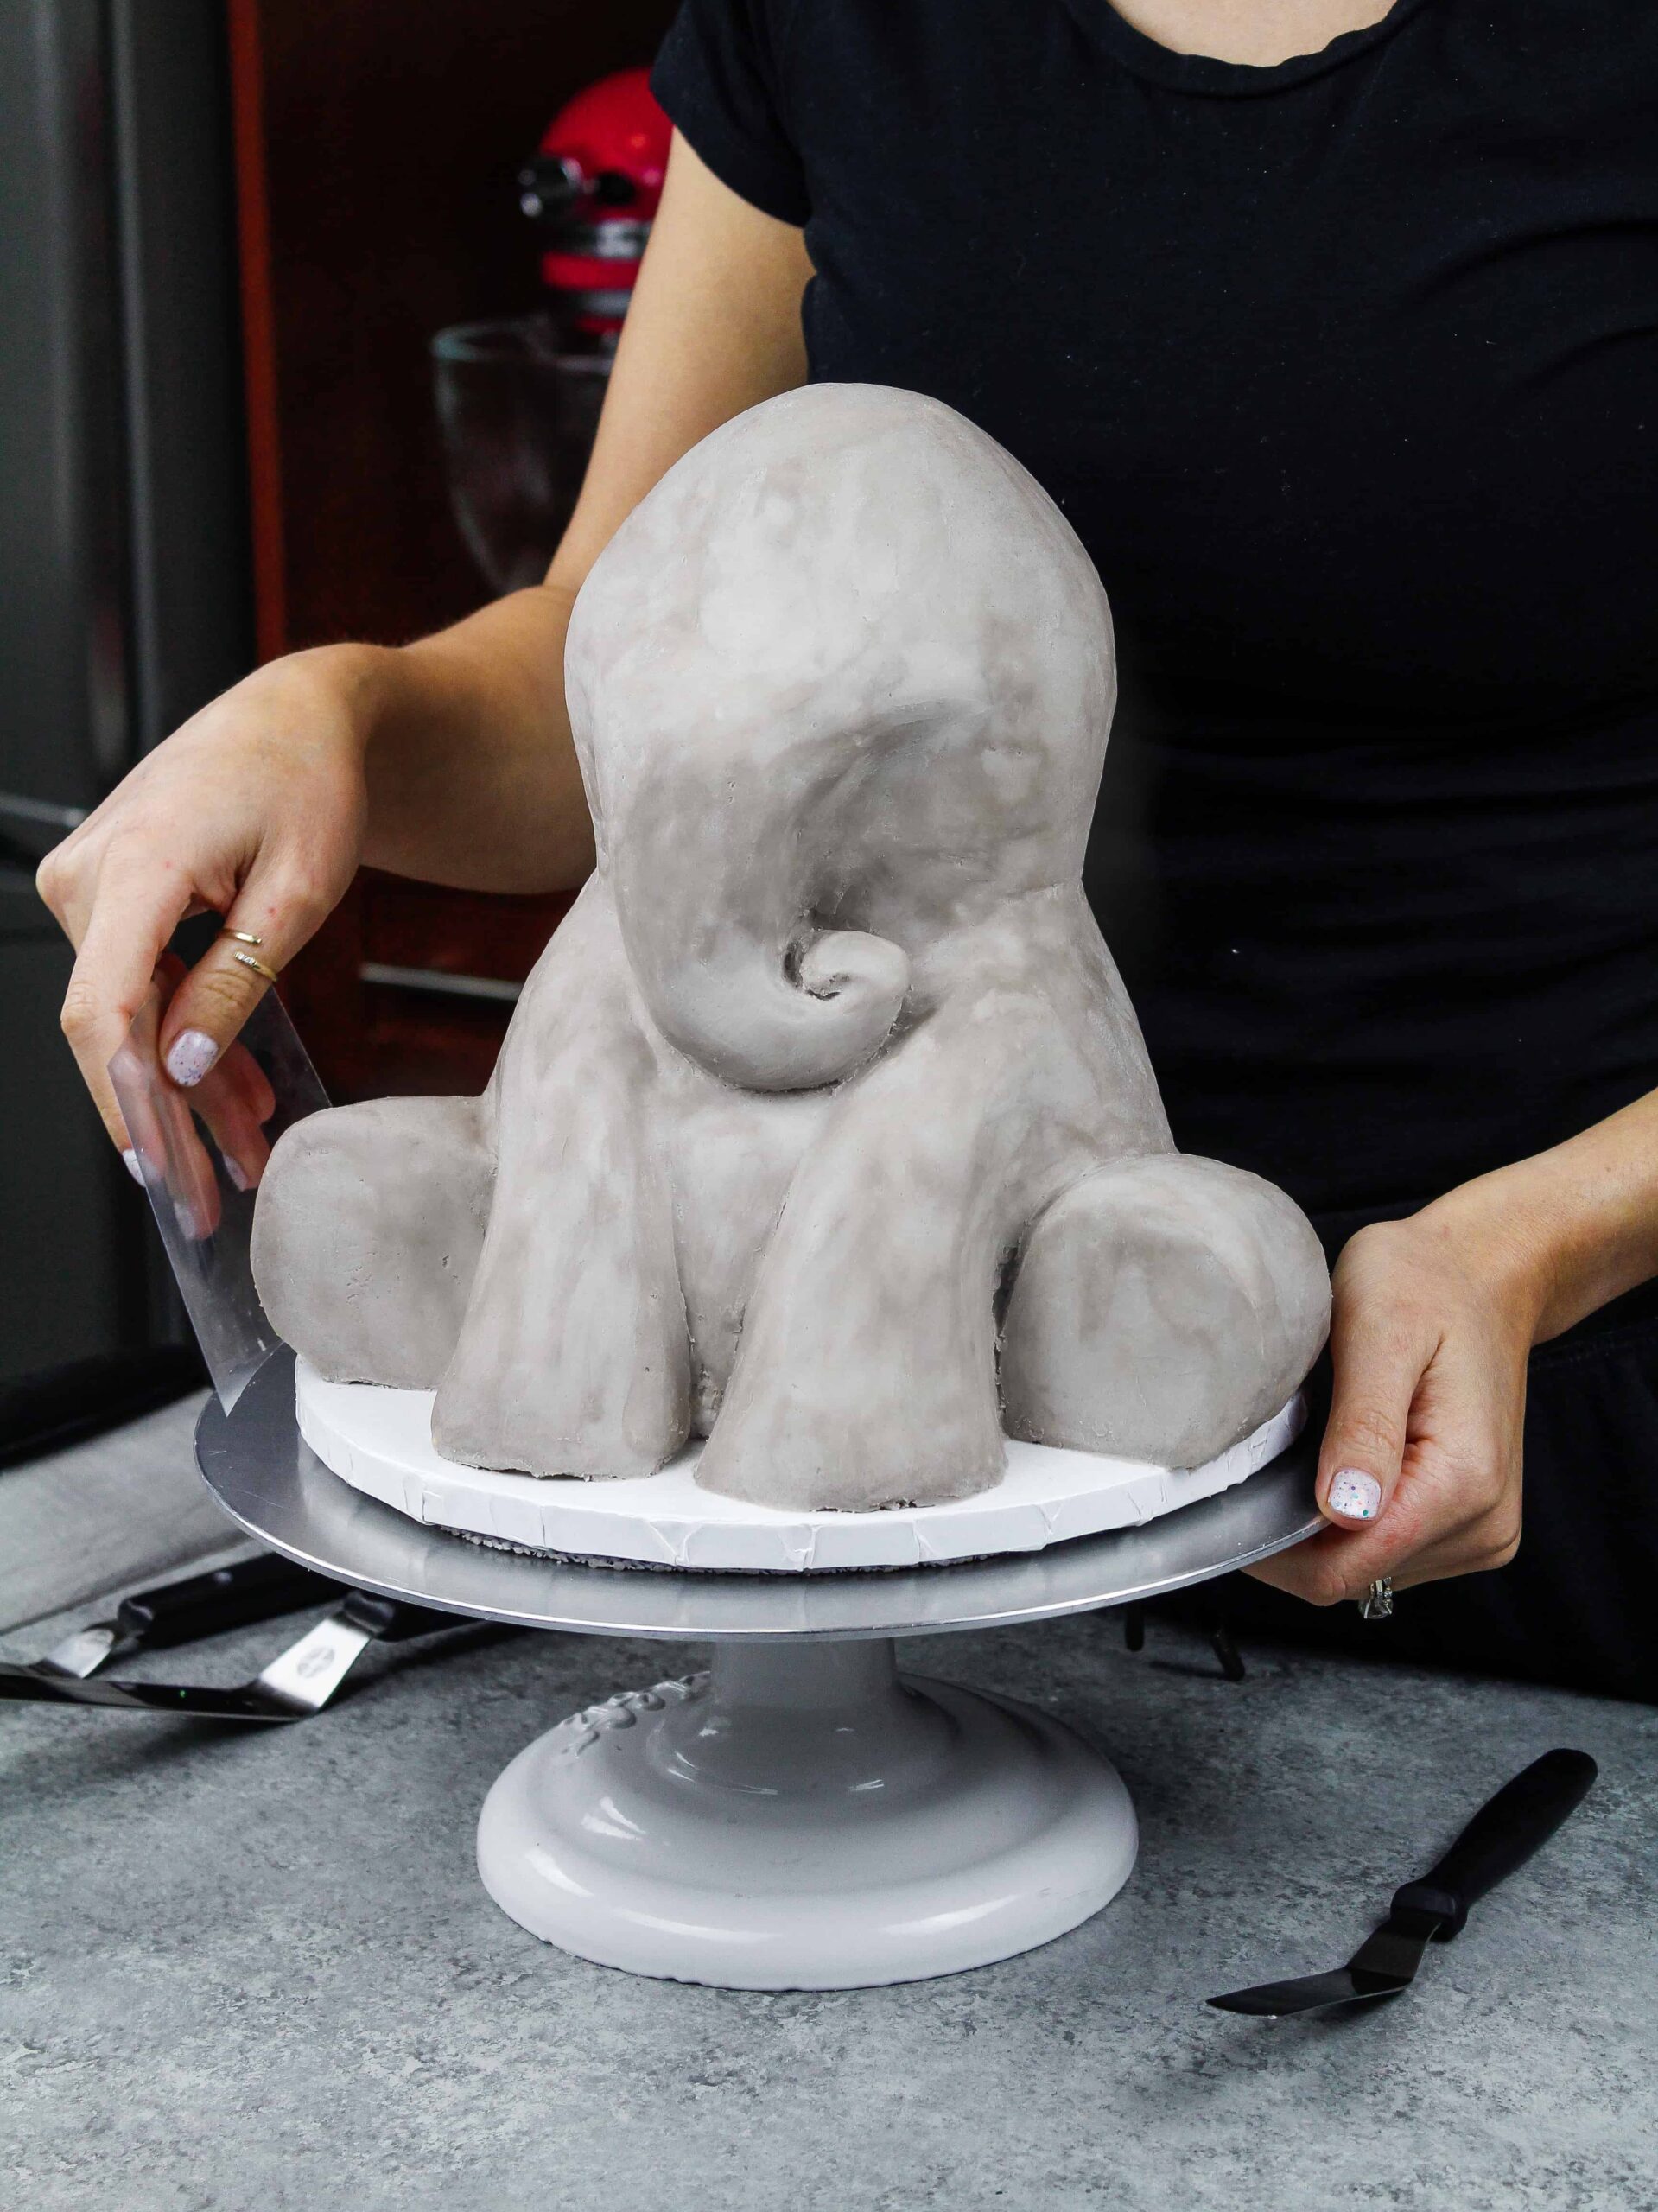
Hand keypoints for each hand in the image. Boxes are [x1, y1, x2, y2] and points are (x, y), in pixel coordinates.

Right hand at [37, 645, 375, 1157]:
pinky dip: (187, 1039)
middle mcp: (91, 873)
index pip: (105, 1008)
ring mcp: (90, 884)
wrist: (296, 719)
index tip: (159, 1167)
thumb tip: (181, 1066)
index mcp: (139, 863)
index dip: (128, 1099)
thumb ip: (236, 983)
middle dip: (168, 1117)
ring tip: (243, 1152)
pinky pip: (140, 987)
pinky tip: (233, 1095)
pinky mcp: (107, 897)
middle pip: (116, 1027)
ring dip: (187, 1087)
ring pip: (132, 1017)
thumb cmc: (308, 783)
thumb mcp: (300, 893)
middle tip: (210, 1196)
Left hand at [1247, 1189, 1552, 1605]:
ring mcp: (1480, 1531)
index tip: (1233, 1494)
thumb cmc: (1426, 1285)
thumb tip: (1341, 1510)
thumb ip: (1364, 1425)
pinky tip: (1341, 1460)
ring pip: (1365, 1570)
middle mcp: (1483, 1523)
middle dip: (1296, 1530)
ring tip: (1316, 1445)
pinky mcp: (1467, 1526)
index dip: (1274, 1548)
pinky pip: (1387, 1551)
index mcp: (1463, 1483)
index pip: (1343, 1571)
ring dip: (1323, 1525)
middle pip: (1350, 1577)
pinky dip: (1349, 1518)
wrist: (1482, 1274)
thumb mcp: (1382, 1331)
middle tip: (1271, 1451)